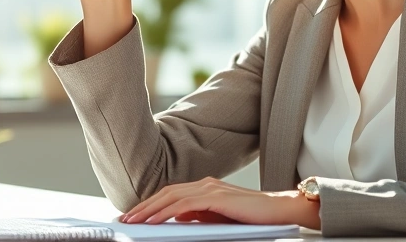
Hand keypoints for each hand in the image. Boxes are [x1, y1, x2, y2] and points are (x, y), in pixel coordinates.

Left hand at [119, 177, 320, 229]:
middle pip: (166, 193)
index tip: (134, 216)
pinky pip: (185, 204)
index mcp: (205, 187)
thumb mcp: (219, 217)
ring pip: (171, 197)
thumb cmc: (252, 217)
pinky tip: (154, 221)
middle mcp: (205, 183)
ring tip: (133, 221)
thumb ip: (199, 215)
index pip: (171, 194)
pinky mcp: (217, 197)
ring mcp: (211, 188)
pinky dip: (167, 212)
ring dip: (149, 209)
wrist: (279, 211)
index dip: (150, 204)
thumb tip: (177, 218)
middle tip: (125, 219)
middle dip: (143, 206)